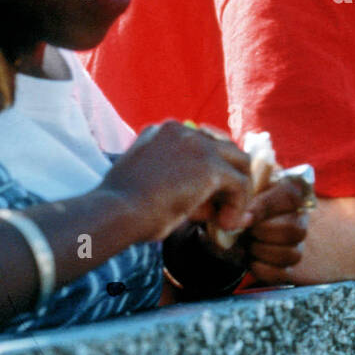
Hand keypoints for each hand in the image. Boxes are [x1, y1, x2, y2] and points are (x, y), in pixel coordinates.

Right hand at [99, 120, 253, 241]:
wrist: (114, 213)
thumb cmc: (123, 209)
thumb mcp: (148, 184)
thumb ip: (176, 182)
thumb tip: (207, 201)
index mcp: (162, 132)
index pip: (202, 145)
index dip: (207, 174)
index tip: (203, 201)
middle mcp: (181, 130)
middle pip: (224, 149)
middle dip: (227, 180)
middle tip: (219, 210)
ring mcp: (197, 144)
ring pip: (239, 163)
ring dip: (236, 193)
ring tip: (223, 219)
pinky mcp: (210, 166)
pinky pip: (240, 184)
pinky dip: (238, 206)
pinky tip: (224, 224)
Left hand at [239, 176, 309, 282]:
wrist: (228, 221)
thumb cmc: (237, 200)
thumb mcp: (238, 188)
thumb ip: (241, 193)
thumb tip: (244, 219)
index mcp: (289, 190)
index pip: (291, 196)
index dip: (266, 207)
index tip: (245, 217)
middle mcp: (299, 216)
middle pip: (294, 229)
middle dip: (263, 233)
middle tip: (245, 230)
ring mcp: (297, 242)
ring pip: (291, 254)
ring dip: (261, 251)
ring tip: (246, 244)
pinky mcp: (288, 265)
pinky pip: (282, 274)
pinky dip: (261, 268)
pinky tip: (250, 258)